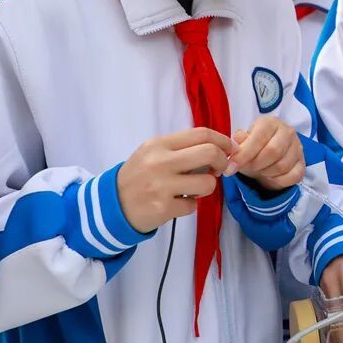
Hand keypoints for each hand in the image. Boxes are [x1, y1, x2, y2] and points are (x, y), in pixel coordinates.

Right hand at [117, 127, 235, 232]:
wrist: (111, 206)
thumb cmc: (138, 176)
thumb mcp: (153, 154)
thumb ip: (181, 149)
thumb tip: (219, 149)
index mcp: (159, 144)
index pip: (201, 134)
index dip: (223, 140)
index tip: (231, 149)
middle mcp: (160, 162)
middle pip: (209, 153)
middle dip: (223, 161)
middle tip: (221, 169)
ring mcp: (161, 186)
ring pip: (207, 183)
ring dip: (207, 187)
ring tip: (193, 189)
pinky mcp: (163, 209)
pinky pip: (194, 206)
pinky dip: (190, 205)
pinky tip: (176, 204)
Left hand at [231, 116, 304, 191]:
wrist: (268, 156)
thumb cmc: (254, 147)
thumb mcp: (244, 141)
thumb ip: (239, 142)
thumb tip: (236, 141)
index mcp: (270, 123)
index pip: (259, 137)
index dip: (244, 154)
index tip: (231, 166)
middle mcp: (288, 132)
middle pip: (273, 151)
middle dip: (255, 164)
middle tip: (247, 168)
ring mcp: (298, 148)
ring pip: (282, 165)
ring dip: (266, 172)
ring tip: (259, 170)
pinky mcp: (303, 164)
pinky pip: (292, 176)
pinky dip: (278, 181)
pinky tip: (270, 176)